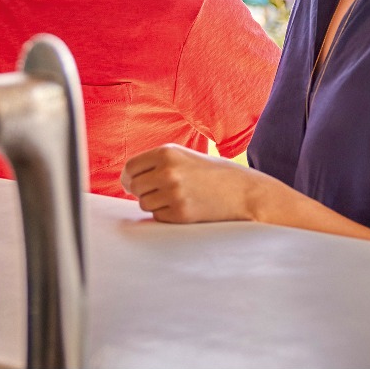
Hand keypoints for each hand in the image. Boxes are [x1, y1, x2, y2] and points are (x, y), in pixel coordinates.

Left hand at [120, 145, 267, 223]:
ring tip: (175, 197)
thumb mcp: (184, 156)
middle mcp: (167, 171)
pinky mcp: (180, 213)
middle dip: (142, 191)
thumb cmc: (212, 173)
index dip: (128, 177)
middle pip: (134, 187)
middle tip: (158, 191)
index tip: (131, 183)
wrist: (243, 191)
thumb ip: (157, 162)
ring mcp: (174, 193)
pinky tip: (184, 206)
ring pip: (144, 203)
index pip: (130, 167)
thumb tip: (126, 179)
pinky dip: (166, 214)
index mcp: (167, 152)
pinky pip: (158, 216)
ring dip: (154, 203)